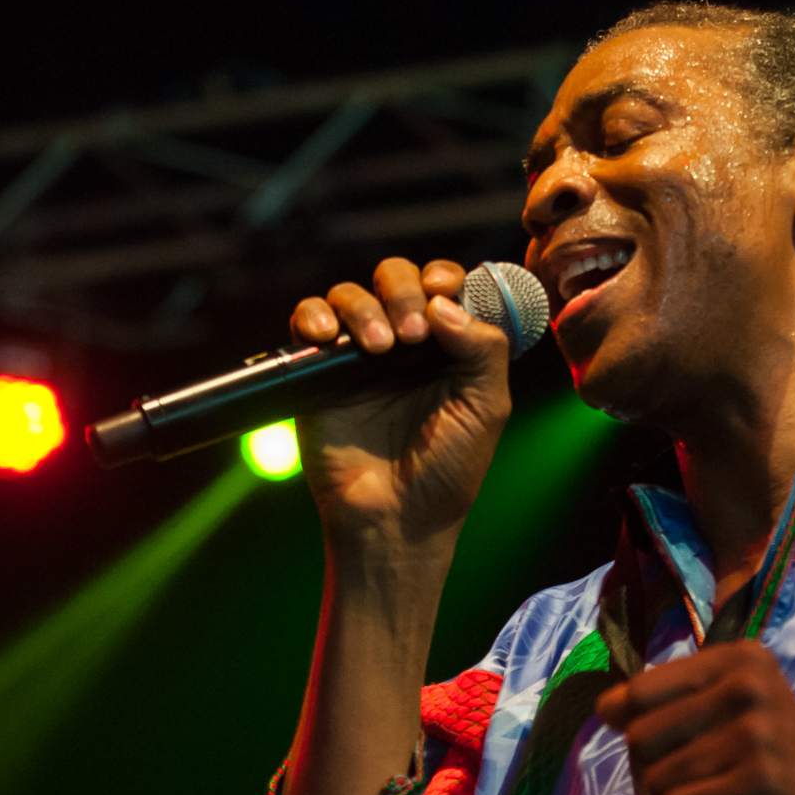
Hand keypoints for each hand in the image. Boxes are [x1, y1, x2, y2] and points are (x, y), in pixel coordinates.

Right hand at [289, 257, 512, 552]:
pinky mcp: (319, 371)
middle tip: (411, 334)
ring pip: (351, 295)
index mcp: (450, 346)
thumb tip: (442, 303)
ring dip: (365, 309)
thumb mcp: (487, 408)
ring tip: (380, 348)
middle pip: (396, 278)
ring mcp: (360, 355)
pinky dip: (313, 316)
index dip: (443, 276)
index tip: (442, 288)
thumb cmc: (449, 470)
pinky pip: (307, 322)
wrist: (396, 518)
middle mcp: (405, 344)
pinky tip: (325, 336)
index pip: (444, 286)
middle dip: (403, 290)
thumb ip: (483, 350)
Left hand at [595, 642, 794, 794]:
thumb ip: (680, 704)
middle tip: (686, 790)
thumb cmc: (790, 778)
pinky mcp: (756, 784)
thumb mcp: (744, 720)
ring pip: (655, 776)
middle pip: (641, 733)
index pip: (641, 690)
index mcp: (743, 659)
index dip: (634, 730)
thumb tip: (603, 705)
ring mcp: (756, 733)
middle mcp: (750, 685)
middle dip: (648, 772)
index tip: (667, 754)